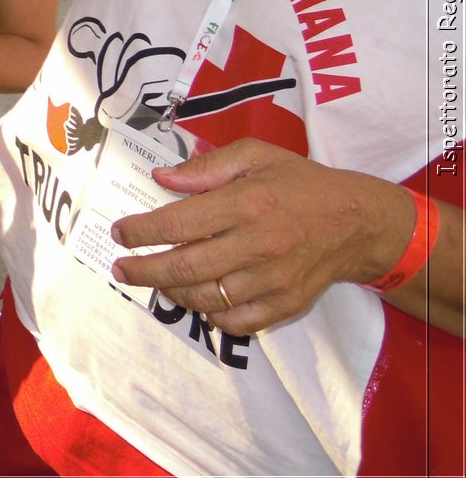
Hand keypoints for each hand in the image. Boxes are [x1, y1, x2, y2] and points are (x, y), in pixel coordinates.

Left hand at [109, 138, 411, 333]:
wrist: (358, 222)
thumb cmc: (300, 184)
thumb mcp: (256, 156)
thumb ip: (205, 167)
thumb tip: (161, 178)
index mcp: (246, 204)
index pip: (178, 224)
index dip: (141, 232)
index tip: (120, 233)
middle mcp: (257, 245)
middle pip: (184, 268)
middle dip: (143, 270)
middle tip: (121, 268)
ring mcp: (272, 280)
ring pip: (205, 298)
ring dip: (171, 292)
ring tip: (154, 280)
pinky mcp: (285, 304)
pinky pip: (236, 321)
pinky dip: (209, 314)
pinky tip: (196, 298)